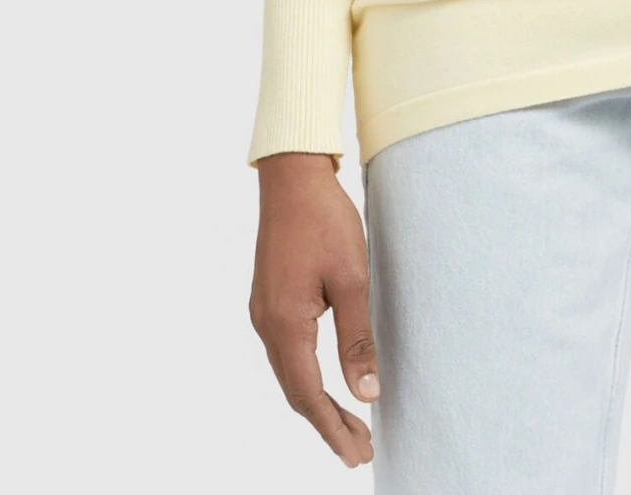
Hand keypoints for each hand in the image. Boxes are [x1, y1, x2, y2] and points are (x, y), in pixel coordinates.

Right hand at [249, 153, 378, 466]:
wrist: (292, 176)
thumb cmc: (324, 220)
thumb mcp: (351, 279)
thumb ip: (357, 339)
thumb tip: (366, 392)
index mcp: (285, 324)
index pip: (309, 395)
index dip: (333, 428)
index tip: (357, 454)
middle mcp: (267, 324)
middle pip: (296, 391)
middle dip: (327, 423)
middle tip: (359, 450)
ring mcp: (264, 311)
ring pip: (290, 373)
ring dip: (317, 402)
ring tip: (348, 425)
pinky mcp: (269, 299)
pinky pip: (286, 352)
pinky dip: (306, 377)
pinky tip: (324, 382)